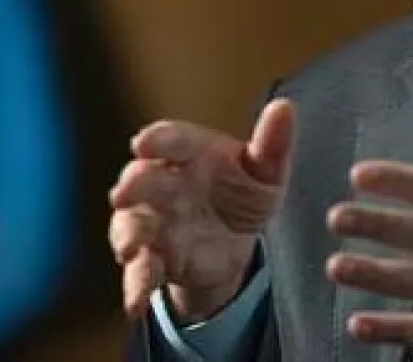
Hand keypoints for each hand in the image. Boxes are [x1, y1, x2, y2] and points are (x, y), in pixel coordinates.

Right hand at [108, 98, 295, 320]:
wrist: (236, 239)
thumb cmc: (244, 190)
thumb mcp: (266, 171)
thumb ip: (273, 143)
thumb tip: (285, 107)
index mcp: (191, 153)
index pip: (171, 140)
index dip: (157, 140)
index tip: (142, 143)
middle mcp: (165, 184)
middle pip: (142, 180)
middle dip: (133, 185)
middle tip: (127, 191)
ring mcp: (156, 223)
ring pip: (131, 226)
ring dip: (127, 236)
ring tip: (128, 250)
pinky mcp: (156, 259)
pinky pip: (140, 272)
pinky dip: (135, 287)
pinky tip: (135, 305)